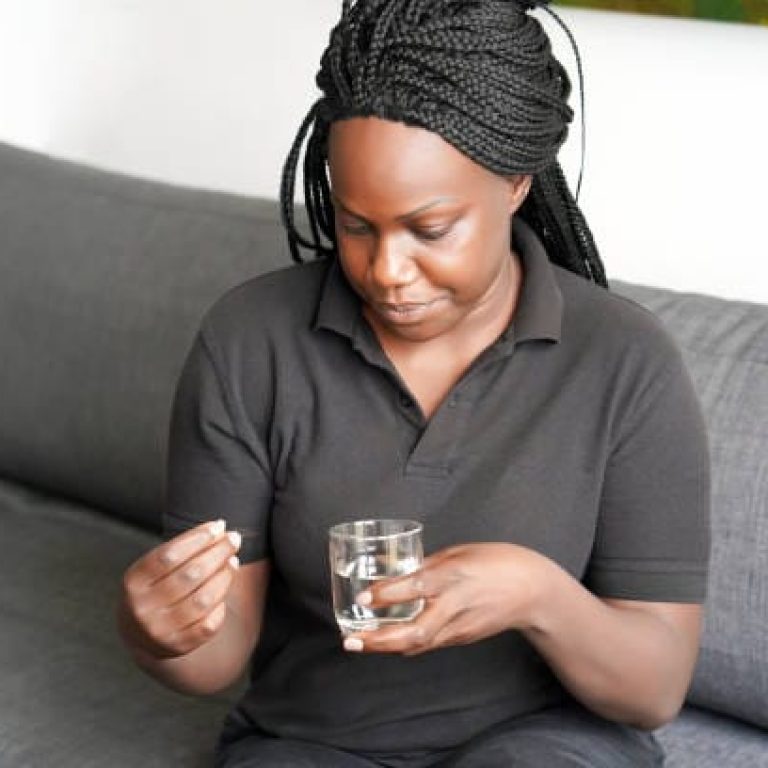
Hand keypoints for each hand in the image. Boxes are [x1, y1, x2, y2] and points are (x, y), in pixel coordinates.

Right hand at [118, 520, 241, 659]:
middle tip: (234, 539)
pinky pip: (209, 624)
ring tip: (233, 561)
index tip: (219, 526)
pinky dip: (220, 605)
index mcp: (133, 582)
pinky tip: (223, 591)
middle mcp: (142, 609)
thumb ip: (181, 549)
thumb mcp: (155, 568)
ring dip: (224, 576)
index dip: (198, 539)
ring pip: (203, 600)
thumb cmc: (156, 587)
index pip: (169, 555)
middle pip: (190, 575)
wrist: (141, 633)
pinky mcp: (178, 647)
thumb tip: (220, 530)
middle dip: (218, 553)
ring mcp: (159, 631)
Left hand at [342, 542, 549, 655]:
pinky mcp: (463, 637)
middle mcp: (455, 605)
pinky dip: (405, 644)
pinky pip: (429, 643)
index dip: (388, 594)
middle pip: (415, 631)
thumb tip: (399, 574)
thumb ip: (428, 565)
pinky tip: (386, 642)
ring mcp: (460, 626)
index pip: (417, 587)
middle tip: (351, 640)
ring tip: (358, 643)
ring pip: (418, 643)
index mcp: (455, 575)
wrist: (534, 590)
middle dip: (380, 639)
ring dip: (386, 646)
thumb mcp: (460, 552)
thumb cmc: (497, 562)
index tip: (364, 598)